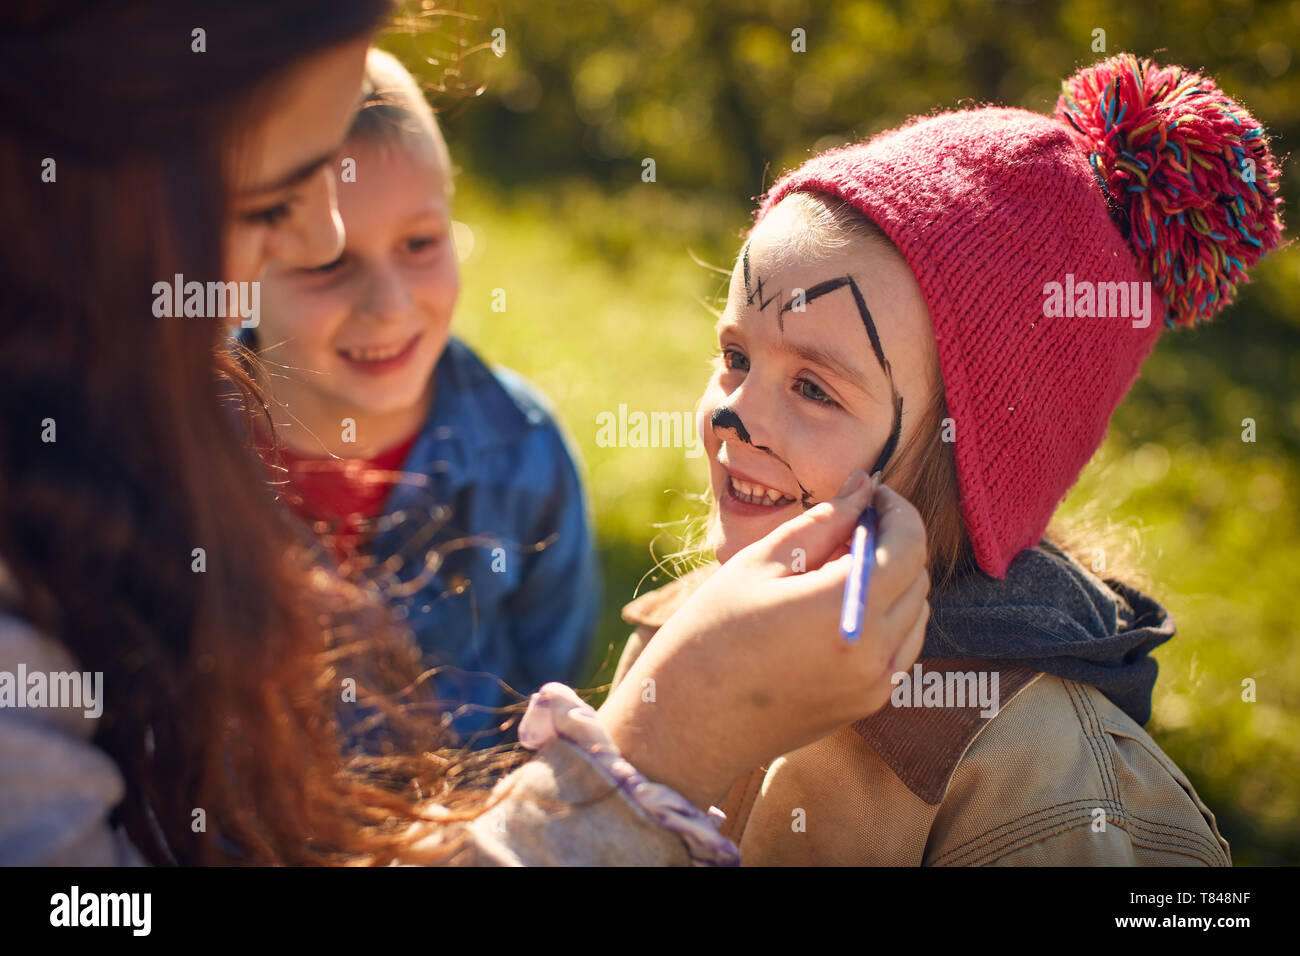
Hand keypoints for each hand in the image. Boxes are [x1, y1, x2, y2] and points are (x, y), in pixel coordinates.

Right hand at [597, 470, 929, 808]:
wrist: (687, 724)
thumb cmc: (710, 635)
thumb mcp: (761, 564)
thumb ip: (824, 522)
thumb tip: (864, 486)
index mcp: (844, 608)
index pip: (909, 544)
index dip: (898, 510)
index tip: (873, 494)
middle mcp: (873, 651)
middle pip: (917, 577)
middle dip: (894, 541)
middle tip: (849, 525)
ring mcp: (876, 684)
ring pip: (916, 613)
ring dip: (893, 580)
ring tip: (840, 567)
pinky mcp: (868, 703)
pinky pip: (901, 648)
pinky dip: (888, 618)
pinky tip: (841, 607)